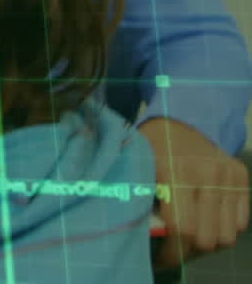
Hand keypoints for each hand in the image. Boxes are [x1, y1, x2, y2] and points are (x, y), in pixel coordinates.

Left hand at [139, 117, 249, 267]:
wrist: (179, 120)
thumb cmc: (150, 147)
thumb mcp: (136, 168)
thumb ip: (138, 199)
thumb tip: (146, 238)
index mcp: (176, 171)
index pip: (183, 228)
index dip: (172, 252)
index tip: (160, 259)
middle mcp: (209, 174)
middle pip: (208, 237)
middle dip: (189, 251)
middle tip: (173, 250)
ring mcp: (229, 175)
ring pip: (227, 235)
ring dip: (208, 244)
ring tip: (188, 238)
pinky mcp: (241, 177)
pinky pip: (239, 222)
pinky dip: (223, 229)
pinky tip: (204, 223)